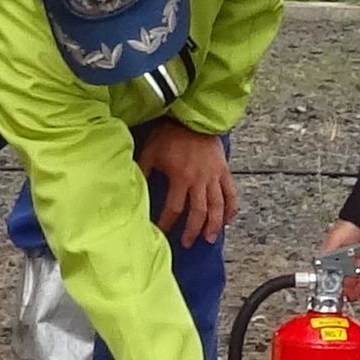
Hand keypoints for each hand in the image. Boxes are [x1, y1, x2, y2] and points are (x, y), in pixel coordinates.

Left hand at [137, 121, 234, 243]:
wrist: (194, 116)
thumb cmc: (170, 133)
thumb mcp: (150, 151)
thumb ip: (141, 171)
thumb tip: (129, 187)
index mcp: (181, 177)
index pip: (173, 208)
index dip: (167, 223)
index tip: (160, 233)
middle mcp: (200, 180)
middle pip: (199, 213)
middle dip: (192, 231)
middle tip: (186, 243)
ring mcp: (214, 176)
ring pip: (218, 207)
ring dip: (214, 225)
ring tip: (209, 238)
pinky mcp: (224, 170)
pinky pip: (231, 193)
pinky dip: (231, 209)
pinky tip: (227, 221)